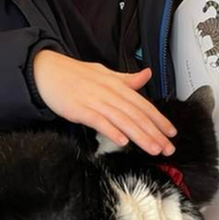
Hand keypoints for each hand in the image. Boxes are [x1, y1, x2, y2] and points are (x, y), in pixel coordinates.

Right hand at [32, 50, 175, 155]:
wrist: (47, 71)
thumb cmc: (75, 74)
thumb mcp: (105, 73)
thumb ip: (127, 79)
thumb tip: (146, 75)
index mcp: (117, 85)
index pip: (143, 104)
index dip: (159, 119)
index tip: (171, 132)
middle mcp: (109, 92)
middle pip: (137, 114)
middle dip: (154, 132)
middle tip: (167, 147)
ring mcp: (95, 101)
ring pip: (123, 119)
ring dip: (140, 135)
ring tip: (152, 148)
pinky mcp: (80, 109)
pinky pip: (99, 121)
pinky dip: (112, 131)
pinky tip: (122, 141)